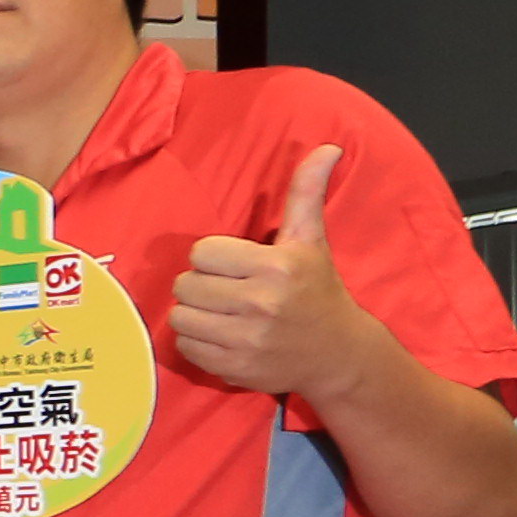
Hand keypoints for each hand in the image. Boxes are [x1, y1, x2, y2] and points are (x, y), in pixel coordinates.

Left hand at [169, 146, 375, 400]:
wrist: (337, 353)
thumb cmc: (317, 290)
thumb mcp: (310, 241)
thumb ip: (306, 193)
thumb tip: (327, 148)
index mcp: (276, 267)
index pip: (201, 253)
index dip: (214, 258)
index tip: (237, 266)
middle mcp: (260, 304)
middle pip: (185, 285)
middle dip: (201, 285)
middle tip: (228, 290)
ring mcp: (245, 340)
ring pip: (179, 316)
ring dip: (195, 313)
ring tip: (223, 313)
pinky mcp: (232, 368)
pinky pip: (185, 347)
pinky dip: (197, 341)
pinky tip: (224, 336)